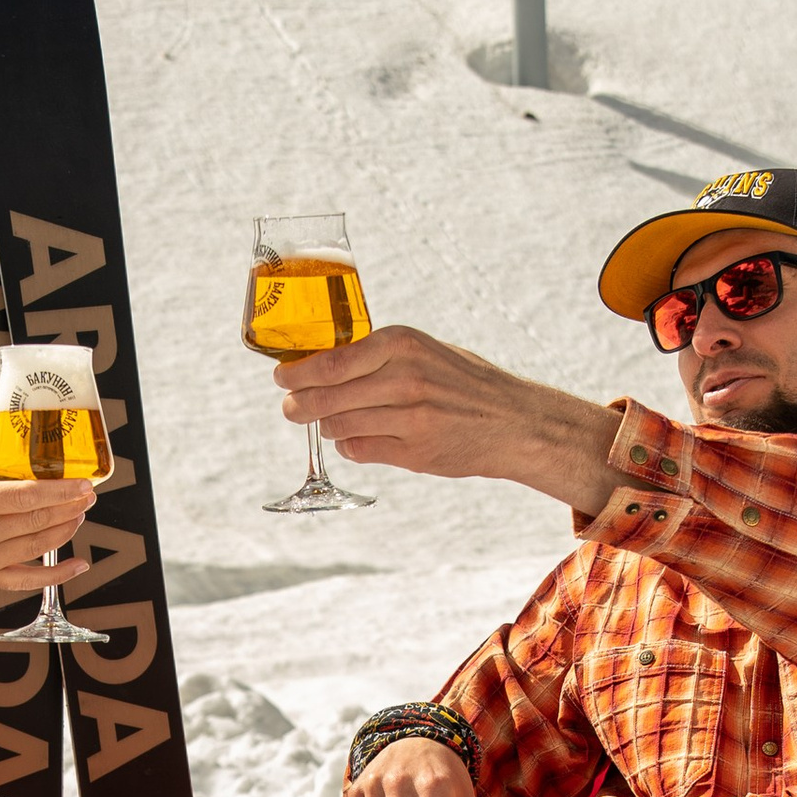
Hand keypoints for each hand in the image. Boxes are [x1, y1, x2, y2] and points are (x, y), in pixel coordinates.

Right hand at [0, 439, 96, 603]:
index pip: (25, 495)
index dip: (59, 490)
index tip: (82, 482)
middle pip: (37, 519)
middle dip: (70, 506)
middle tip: (89, 494)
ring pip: (37, 546)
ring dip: (65, 529)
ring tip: (80, 514)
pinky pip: (27, 581)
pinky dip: (57, 575)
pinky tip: (79, 565)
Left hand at [279, 327, 621, 515]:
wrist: (514, 422)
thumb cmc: (465, 383)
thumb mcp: (426, 351)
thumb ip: (379, 356)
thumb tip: (322, 364)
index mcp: (403, 344)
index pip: (331, 361)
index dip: (297, 373)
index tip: (282, 378)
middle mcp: (404, 379)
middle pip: (327, 396)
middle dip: (300, 405)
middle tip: (292, 409)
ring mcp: (410, 418)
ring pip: (340, 425)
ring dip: (327, 426)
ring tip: (330, 423)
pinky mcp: (414, 452)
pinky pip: (360, 450)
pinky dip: (351, 446)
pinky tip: (357, 439)